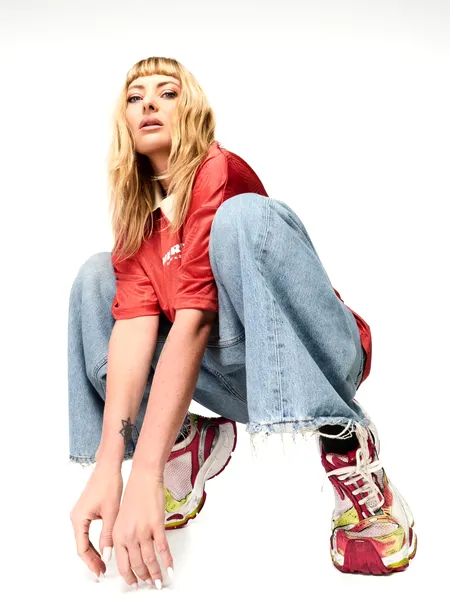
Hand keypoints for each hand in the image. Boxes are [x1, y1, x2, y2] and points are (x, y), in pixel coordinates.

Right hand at [70, 462, 122, 577]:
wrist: (108, 466)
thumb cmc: (109, 485)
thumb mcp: (111, 513)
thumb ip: (107, 535)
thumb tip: (107, 555)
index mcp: (79, 519)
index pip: (82, 548)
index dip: (91, 562)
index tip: (100, 571)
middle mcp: (75, 517)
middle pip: (81, 544)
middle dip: (91, 559)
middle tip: (102, 571)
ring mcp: (79, 513)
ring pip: (84, 538)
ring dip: (93, 550)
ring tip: (104, 562)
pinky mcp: (85, 510)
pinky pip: (86, 530)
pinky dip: (93, 540)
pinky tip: (103, 547)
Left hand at [112, 465, 173, 588]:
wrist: (143, 478)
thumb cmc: (133, 494)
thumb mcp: (121, 518)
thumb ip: (122, 537)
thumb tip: (128, 554)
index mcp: (118, 535)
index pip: (122, 564)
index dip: (129, 577)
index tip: (134, 583)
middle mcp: (129, 535)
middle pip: (137, 565)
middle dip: (143, 577)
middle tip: (148, 584)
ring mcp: (144, 531)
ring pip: (150, 560)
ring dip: (155, 573)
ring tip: (159, 581)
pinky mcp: (157, 525)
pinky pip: (163, 548)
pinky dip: (167, 561)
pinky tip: (170, 568)